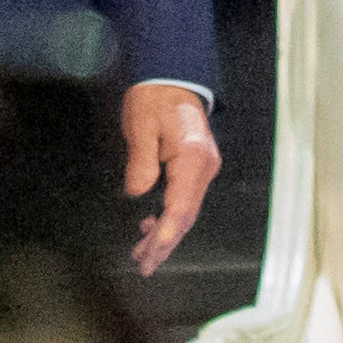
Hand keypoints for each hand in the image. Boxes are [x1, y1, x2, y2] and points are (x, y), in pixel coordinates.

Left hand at [122, 84, 219, 275]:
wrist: (171, 78)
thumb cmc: (154, 97)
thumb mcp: (140, 124)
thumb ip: (140, 161)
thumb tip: (137, 194)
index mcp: (193, 156)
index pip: (180, 206)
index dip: (165, 234)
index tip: (150, 253)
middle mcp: (204, 166)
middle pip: (185, 215)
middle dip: (164, 243)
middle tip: (142, 265)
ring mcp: (203, 168)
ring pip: (186, 212)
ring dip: (165, 235)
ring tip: (142, 255)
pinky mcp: (196, 168)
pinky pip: (184, 201)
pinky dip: (168, 219)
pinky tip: (150, 228)